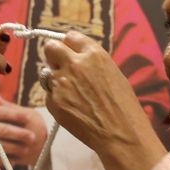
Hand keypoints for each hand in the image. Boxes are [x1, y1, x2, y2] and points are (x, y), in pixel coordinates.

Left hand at [0, 100, 49, 166]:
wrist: (46, 148)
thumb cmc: (34, 125)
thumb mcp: (27, 113)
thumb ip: (10, 107)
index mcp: (30, 119)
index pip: (8, 114)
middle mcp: (29, 135)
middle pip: (4, 130)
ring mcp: (24, 149)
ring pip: (2, 145)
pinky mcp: (20, 160)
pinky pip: (3, 159)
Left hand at [42, 33, 167, 169]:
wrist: (120, 133)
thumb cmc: (123, 106)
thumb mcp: (112, 74)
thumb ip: (91, 63)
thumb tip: (74, 59)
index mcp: (94, 53)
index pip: (70, 36)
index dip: (68, 46)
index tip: (67, 52)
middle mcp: (75, 64)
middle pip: (50, 48)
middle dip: (53, 56)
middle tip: (59, 67)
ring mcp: (61, 82)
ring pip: (47, 74)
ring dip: (56, 82)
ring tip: (74, 96)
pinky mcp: (54, 101)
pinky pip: (49, 95)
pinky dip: (57, 101)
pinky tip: (73, 109)